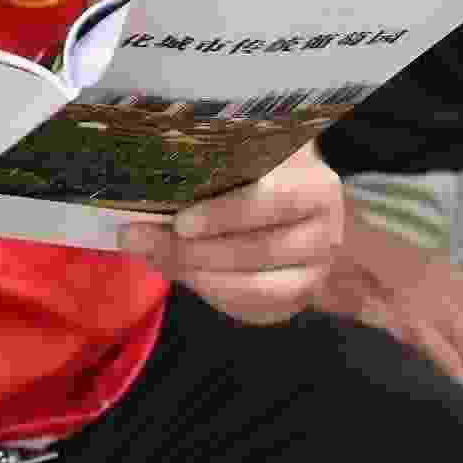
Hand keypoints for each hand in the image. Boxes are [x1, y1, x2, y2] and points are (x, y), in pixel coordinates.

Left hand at [119, 142, 344, 325]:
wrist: (287, 197)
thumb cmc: (258, 166)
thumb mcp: (245, 153)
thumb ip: (213, 163)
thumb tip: (151, 180)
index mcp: (317, 188)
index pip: (274, 202)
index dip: (226, 214)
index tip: (180, 222)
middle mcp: (326, 233)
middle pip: (258, 251)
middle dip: (190, 250)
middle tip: (136, 237)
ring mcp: (315, 273)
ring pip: (255, 288)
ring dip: (195, 275)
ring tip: (150, 254)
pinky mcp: (297, 300)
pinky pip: (253, 309)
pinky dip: (211, 294)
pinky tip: (176, 271)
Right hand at [313, 212, 462, 408]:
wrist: (329, 242)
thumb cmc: (375, 265)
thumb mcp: (423, 275)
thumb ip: (450, 305)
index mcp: (458, 281)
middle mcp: (447, 292)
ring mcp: (420, 304)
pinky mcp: (393, 317)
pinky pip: (427, 354)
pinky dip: (448, 377)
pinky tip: (456, 398)